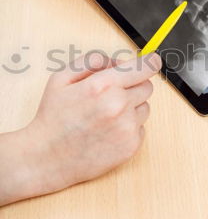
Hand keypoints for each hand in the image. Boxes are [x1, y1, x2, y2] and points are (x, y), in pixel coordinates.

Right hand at [0, 52, 161, 205]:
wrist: (46, 157)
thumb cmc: (53, 117)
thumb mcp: (62, 78)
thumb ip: (92, 61)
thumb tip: (119, 61)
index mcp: (103, 85)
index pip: (145, 66)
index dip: (149, 62)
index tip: (150, 62)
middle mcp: (119, 105)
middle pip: (147, 86)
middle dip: (133, 86)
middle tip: (111, 95)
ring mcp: (127, 128)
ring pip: (145, 107)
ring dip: (131, 108)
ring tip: (105, 117)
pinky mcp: (131, 146)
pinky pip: (141, 128)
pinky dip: (129, 128)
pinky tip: (107, 132)